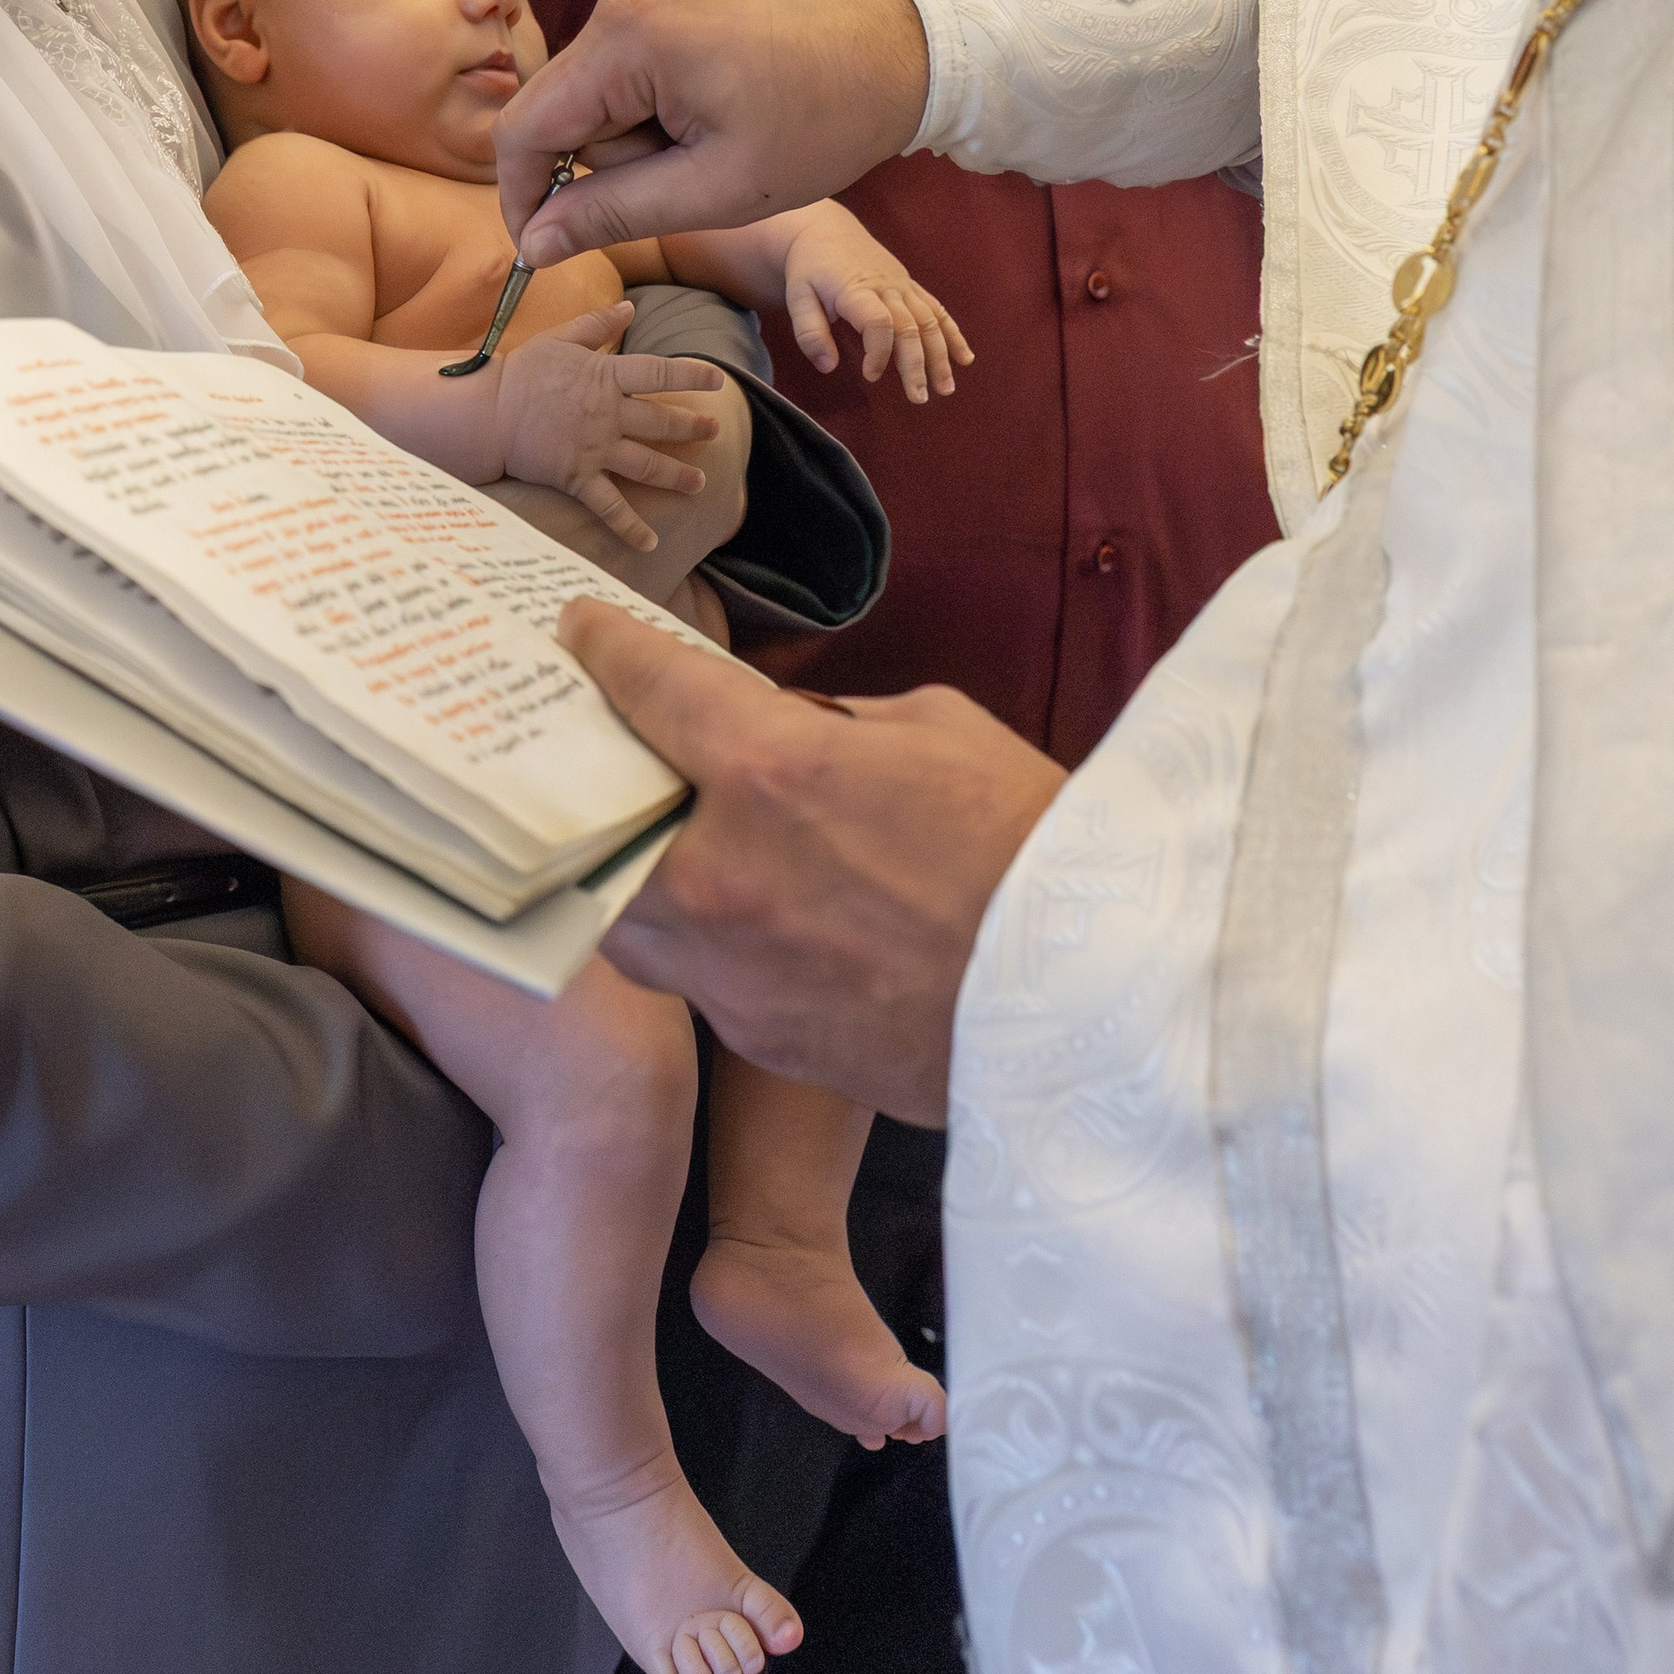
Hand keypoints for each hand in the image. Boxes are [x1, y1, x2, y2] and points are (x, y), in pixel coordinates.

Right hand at [495, 307, 724, 553]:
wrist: (486, 412)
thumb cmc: (521, 372)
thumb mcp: (560, 338)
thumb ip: (598, 325)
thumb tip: (629, 306)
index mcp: (605, 377)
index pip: (660, 372)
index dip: (693, 374)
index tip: (719, 379)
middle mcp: (608, 414)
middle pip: (662, 422)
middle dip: (693, 427)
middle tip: (715, 431)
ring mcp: (595, 449)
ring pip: (647, 465)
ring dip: (677, 475)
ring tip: (699, 483)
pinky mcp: (577, 478)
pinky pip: (610, 507)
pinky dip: (631, 527)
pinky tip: (650, 542)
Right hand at [497, 0, 929, 262]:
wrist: (908, 43)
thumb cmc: (826, 121)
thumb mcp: (718, 189)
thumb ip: (614, 214)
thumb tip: (535, 243)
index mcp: (630, 34)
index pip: (526, 126)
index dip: (524, 196)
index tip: (543, 245)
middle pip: (569, 101)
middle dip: (618, 152)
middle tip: (703, 165)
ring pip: (600, 75)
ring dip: (643, 118)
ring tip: (724, 121)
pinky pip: (631, 41)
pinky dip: (660, 81)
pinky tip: (723, 88)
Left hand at [558, 598, 1062, 1120]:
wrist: (1090, 1002)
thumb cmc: (1027, 842)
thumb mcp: (933, 728)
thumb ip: (835, 724)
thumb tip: (791, 733)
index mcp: (766, 769)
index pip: (645, 688)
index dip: (604, 648)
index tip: (583, 632)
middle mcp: (721, 873)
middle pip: (598, 818)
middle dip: (598, 778)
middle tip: (611, 749)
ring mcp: (731, 970)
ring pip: (626, 919)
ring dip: (635, 872)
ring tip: (665, 841)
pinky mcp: (759, 1040)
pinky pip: (696, 977)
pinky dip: (705, 941)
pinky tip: (745, 918)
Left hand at [780, 205, 972, 400]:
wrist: (826, 230)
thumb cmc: (810, 268)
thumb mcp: (797, 297)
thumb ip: (810, 333)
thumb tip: (828, 367)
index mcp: (856, 289)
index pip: (879, 323)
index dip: (879, 353)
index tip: (871, 377)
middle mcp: (886, 286)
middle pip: (910, 326)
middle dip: (917, 365)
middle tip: (919, 398)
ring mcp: (903, 285)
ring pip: (929, 320)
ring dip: (941, 355)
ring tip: (946, 388)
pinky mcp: (910, 285)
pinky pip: (937, 309)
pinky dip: (953, 333)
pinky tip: (964, 357)